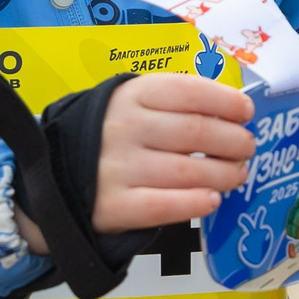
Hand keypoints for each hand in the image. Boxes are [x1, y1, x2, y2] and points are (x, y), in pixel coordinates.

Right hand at [16, 73, 255, 252]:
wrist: (52, 174)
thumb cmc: (106, 135)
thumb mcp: (129, 102)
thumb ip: (173, 101)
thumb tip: (232, 110)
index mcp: (132, 95)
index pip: (191, 92)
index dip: (228, 102)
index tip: (246, 112)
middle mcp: (125, 128)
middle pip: (199, 133)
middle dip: (236, 142)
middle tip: (246, 149)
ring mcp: (120, 168)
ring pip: (191, 172)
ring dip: (226, 174)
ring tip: (236, 176)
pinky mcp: (117, 206)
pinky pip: (169, 206)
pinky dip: (198, 203)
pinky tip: (212, 199)